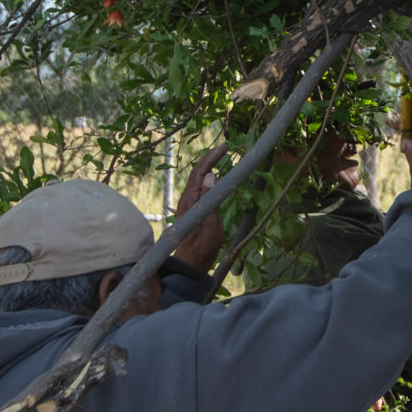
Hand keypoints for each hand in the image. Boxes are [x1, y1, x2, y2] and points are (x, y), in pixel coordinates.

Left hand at [173, 145, 228, 270]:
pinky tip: (217, 177)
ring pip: (198, 180)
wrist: (191, 264)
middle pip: (197, 173)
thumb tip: (212, 175)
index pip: (199, 172)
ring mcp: (189, 204)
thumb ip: (211, 200)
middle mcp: (187, 199)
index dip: (210, 158)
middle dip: (210, 158)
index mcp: (190, 201)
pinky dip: (209, 178)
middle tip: (224, 148)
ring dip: (209, 166)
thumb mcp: (210, 225)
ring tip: (221, 157)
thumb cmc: (202, 248)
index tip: (224, 147)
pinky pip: (201, 188)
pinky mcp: (193, 209)